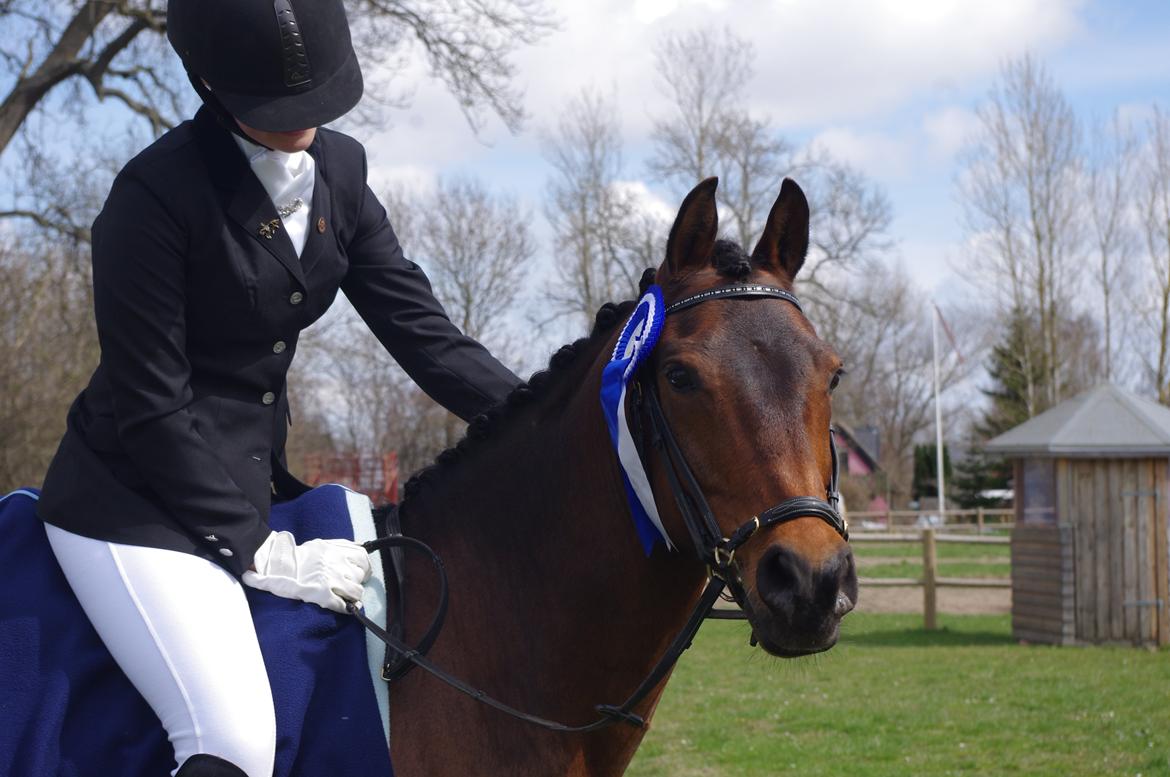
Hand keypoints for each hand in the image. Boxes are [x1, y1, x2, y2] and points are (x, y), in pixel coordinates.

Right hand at [242, 531, 371, 613]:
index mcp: (335, 550)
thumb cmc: (299, 556)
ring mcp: (329, 579)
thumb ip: (341, 546)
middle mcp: (335, 563)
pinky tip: (345, 608)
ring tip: (348, 597)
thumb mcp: (322, 545)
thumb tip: (361, 546)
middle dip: (358, 581)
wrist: (277, 566)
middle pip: (360, 575)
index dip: (366, 567)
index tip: (364, 572)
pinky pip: (343, 605)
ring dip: (354, 596)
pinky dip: (347, 608)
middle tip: (351, 585)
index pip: (363, 557)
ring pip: (356, 591)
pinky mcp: (321, 594)